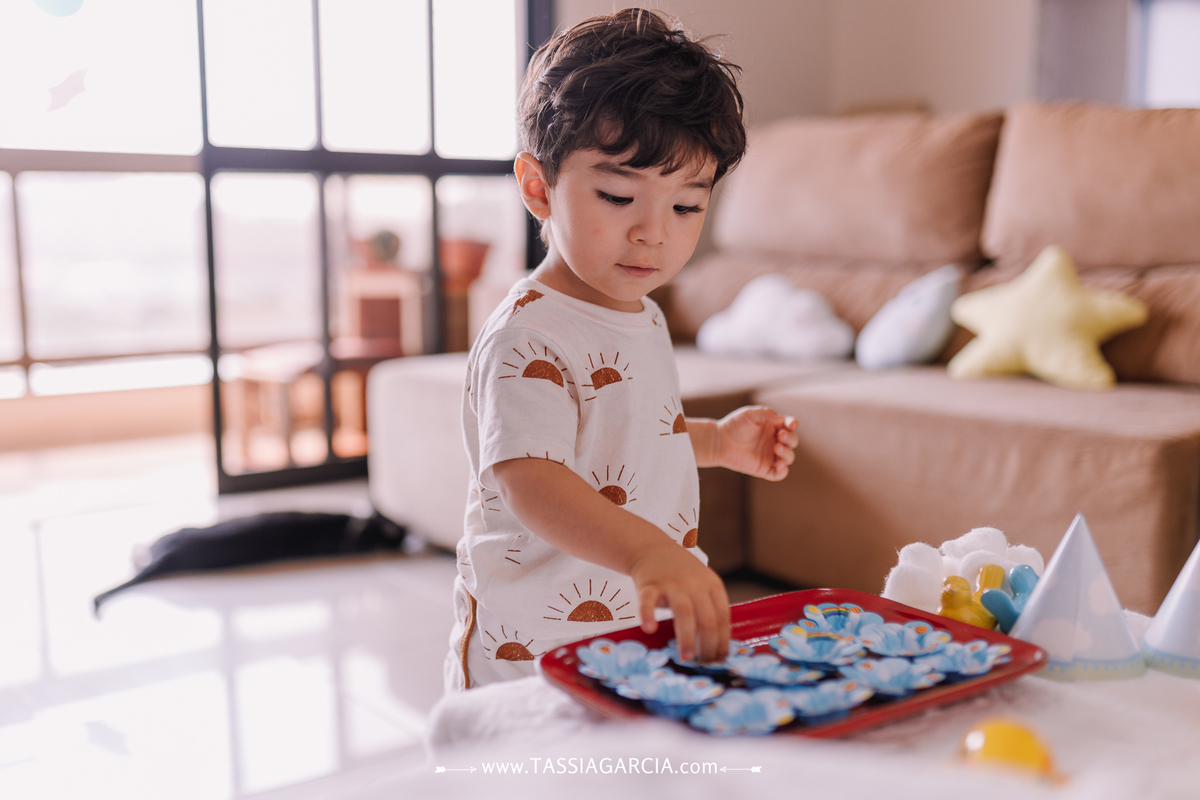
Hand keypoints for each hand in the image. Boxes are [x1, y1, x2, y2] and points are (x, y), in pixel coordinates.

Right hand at [630, 539, 730, 663]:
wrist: (652, 548)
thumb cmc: (680, 574)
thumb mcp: (703, 584)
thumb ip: (709, 609)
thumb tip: (716, 647)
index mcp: (712, 585)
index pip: (723, 618)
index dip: (722, 641)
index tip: (719, 659)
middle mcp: (695, 584)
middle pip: (707, 618)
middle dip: (707, 645)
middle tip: (703, 664)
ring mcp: (672, 583)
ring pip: (684, 612)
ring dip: (687, 638)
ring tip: (686, 658)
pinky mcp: (649, 584)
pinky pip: (649, 601)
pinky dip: (648, 614)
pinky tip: (650, 628)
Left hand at [715, 406, 797, 480]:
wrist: (719, 441)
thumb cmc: (734, 425)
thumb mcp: (750, 414)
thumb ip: (767, 413)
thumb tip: (783, 420)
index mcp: (773, 427)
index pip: (790, 426)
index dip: (793, 425)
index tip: (791, 424)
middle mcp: (774, 441)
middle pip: (792, 442)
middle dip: (790, 439)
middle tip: (780, 436)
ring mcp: (770, 456)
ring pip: (789, 457)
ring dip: (787, 453)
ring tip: (776, 447)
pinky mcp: (764, 469)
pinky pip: (779, 474)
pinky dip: (783, 471)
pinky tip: (779, 464)